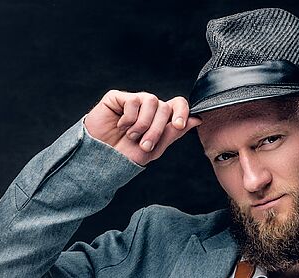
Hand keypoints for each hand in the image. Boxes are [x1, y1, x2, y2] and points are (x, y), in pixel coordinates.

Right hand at [83, 90, 202, 165]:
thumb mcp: (155, 148)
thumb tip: (196, 119)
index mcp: (160, 119)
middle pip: (165, 107)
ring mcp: (133, 101)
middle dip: (157, 129)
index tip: (178, 124)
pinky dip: (129, 118)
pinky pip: (132, 101)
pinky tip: (120, 126)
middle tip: (145, 145)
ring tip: (132, 136)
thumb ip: (173, 133)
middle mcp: (149, 108)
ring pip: (152, 101)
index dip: (182, 111)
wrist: (102, 158)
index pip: (178, 104)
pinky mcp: (117, 98)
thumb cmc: (127, 155)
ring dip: (143, 124)